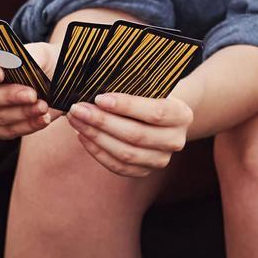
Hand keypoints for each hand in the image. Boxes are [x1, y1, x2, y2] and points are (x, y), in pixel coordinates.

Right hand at [0, 46, 57, 140]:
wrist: (54, 83)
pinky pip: (6, 131)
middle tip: (31, 94)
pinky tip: (43, 119)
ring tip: (43, 106)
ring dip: (21, 112)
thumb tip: (14, 63)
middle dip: (6, 96)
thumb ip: (25, 57)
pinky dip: (27, 126)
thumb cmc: (41, 62)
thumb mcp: (39, 53)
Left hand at [65, 90, 191, 178]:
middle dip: (102, 121)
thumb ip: (131, 87)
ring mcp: (160, 159)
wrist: (161, 118)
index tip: (99, 98)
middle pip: (136, 135)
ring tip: (76, 121)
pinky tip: (82, 136)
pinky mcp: (144, 171)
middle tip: (78, 109)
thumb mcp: (149, 86)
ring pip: (125, 153)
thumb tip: (95, 88)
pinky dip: (97, 151)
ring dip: (96, 136)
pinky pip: (118, 166)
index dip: (126, 106)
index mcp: (181, 115)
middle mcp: (175, 140)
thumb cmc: (149, 95)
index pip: (155, 112)